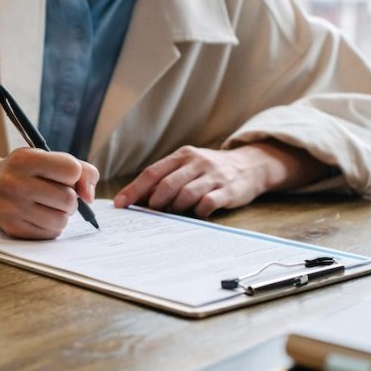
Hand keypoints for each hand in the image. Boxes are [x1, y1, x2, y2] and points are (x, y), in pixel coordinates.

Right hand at [0, 148, 98, 239]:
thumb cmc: (26, 171)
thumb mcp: (48, 158)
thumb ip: (81, 170)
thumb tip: (89, 197)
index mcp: (25, 159)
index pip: (72, 170)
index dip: (74, 174)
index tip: (64, 176)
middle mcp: (14, 183)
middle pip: (68, 199)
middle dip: (70, 198)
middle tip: (57, 194)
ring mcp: (11, 208)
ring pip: (62, 220)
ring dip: (62, 214)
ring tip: (49, 205)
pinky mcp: (13, 228)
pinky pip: (51, 233)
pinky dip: (52, 226)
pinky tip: (40, 215)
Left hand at [114, 142, 329, 217]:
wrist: (250, 165)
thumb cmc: (209, 170)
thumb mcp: (187, 166)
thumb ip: (165, 178)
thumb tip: (135, 198)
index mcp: (182, 156)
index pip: (152, 172)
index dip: (134, 189)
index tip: (120, 204)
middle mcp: (196, 163)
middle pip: (167, 184)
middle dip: (154, 202)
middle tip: (149, 213)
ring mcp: (213, 176)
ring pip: (186, 194)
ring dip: (175, 208)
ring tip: (174, 213)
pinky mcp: (228, 190)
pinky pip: (207, 203)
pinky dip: (197, 212)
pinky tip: (196, 214)